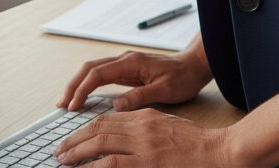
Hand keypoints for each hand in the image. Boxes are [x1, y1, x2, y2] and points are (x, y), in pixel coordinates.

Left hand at [53, 107, 234, 166]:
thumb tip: (122, 139)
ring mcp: (143, 145)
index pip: (107, 118)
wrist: (218, 152)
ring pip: (101, 144)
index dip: (86, 128)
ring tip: (63, 161)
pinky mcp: (147, 162)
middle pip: (99, 128)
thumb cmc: (196, 144)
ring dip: (78, 153)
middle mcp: (141, 127)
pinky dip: (94, 167)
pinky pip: (113, 163)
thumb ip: (144, 129)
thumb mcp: (167, 127)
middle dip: (75, 140)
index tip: (72, 138)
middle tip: (59, 151)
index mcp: (145, 116)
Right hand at [58, 47, 210, 112]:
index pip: (97, 74)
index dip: (82, 89)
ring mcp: (125, 64)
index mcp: (131, 63)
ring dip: (79, 83)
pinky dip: (89, 84)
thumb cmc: (182, 77)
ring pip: (94, 70)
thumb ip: (140, 97)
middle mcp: (125, 60)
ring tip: (68, 101)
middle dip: (73, 84)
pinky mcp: (128, 70)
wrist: (194, 64)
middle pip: (90, 68)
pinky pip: (103, 75)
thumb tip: (116, 106)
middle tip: (61, 104)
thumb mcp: (164, 90)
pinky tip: (86, 96)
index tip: (72, 106)